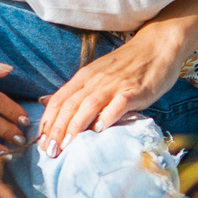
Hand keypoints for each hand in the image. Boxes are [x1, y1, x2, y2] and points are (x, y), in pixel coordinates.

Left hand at [37, 15, 197, 153]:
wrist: (157, 46)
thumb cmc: (126, 65)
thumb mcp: (95, 74)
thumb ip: (73, 91)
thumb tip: (44, 102)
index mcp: (84, 77)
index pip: (59, 100)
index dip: (47, 121)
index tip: (40, 142)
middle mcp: (95, 80)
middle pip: (70, 105)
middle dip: (56, 130)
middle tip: (48, 151)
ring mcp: (114, 85)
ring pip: (88, 105)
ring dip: (74, 126)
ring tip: (66, 145)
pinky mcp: (134, 91)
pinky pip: (118, 104)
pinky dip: (107, 116)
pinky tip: (100, 130)